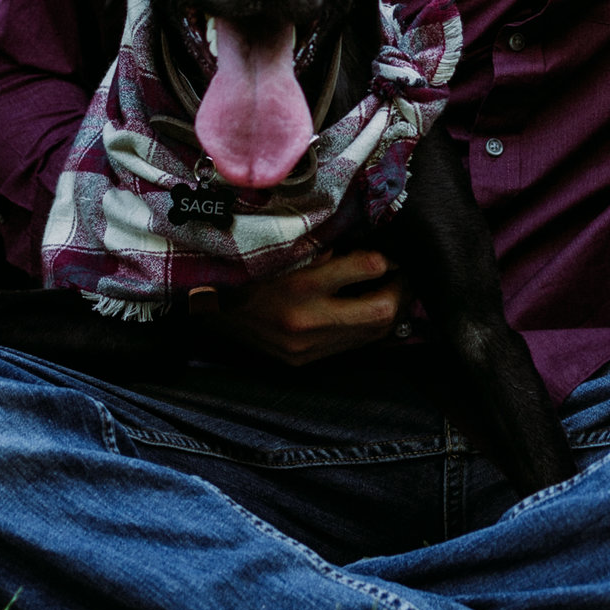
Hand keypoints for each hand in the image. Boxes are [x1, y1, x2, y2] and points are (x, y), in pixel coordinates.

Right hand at [192, 248, 403, 365]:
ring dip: (389, 312)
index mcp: (302, 283)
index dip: (389, 258)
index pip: (369, 267)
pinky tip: (367, 311)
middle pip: (381, 311)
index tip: (393, 251)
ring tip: (391, 291)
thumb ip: (331, 248)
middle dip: (401, 291)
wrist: (205, 305)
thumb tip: (375, 248)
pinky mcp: (301, 362)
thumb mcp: (288, 247)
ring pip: (372, 334)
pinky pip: (350, 347)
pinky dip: (366, 329)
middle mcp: (306, 320)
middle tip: (404, 274)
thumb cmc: (251, 265)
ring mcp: (305, 348)